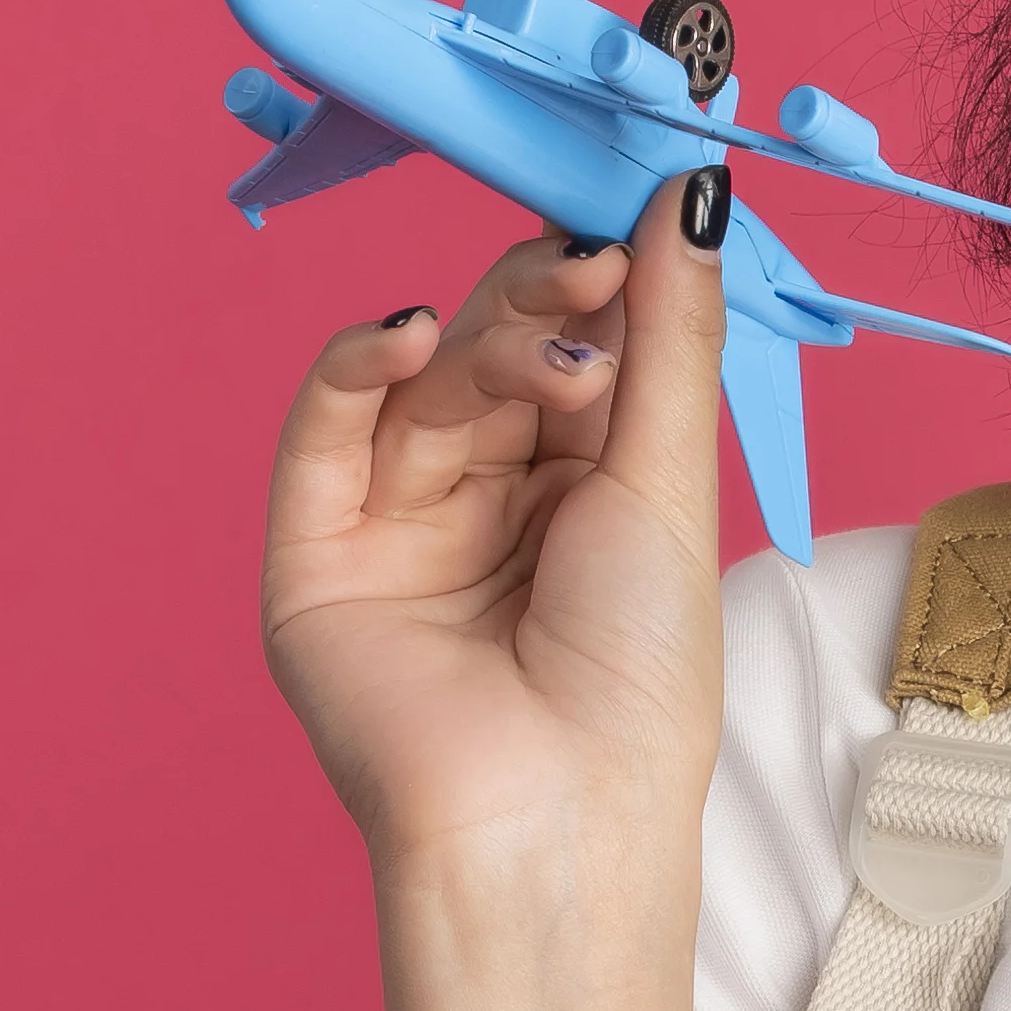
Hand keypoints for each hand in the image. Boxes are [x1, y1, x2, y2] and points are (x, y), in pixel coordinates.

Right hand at [258, 177, 728, 897]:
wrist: (555, 817)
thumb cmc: (635, 683)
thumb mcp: (669, 484)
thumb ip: (668, 336)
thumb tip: (694, 194)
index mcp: (581, 497)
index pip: (575, 352)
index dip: (597, 282)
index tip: (633, 210)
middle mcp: (486, 506)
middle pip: (494, 354)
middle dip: (542, 303)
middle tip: (591, 269)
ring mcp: (396, 528)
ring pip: (421, 383)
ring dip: (482, 341)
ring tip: (551, 348)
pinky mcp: (316, 556)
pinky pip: (323, 433)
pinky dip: (358, 367)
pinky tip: (409, 335)